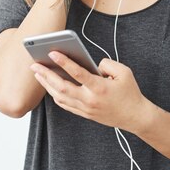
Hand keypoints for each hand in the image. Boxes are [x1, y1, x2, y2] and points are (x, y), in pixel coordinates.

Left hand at [30, 51, 149, 132]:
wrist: (135, 116)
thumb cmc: (130, 93)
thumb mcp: (124, 72)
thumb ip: (107, 64)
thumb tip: (91, 63)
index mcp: (99, 87)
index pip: (77, 73)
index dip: (64, 62)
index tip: (52, 52)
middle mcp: (90, 99)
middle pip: (61, 87)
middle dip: (46, 75)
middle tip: (34, 65)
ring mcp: (86, 109)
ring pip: (60, 98)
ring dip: (47, 85)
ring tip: (38, 74)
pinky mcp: (85, 114)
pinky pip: (65, 104)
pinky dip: (55, 95)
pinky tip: (50, 86)